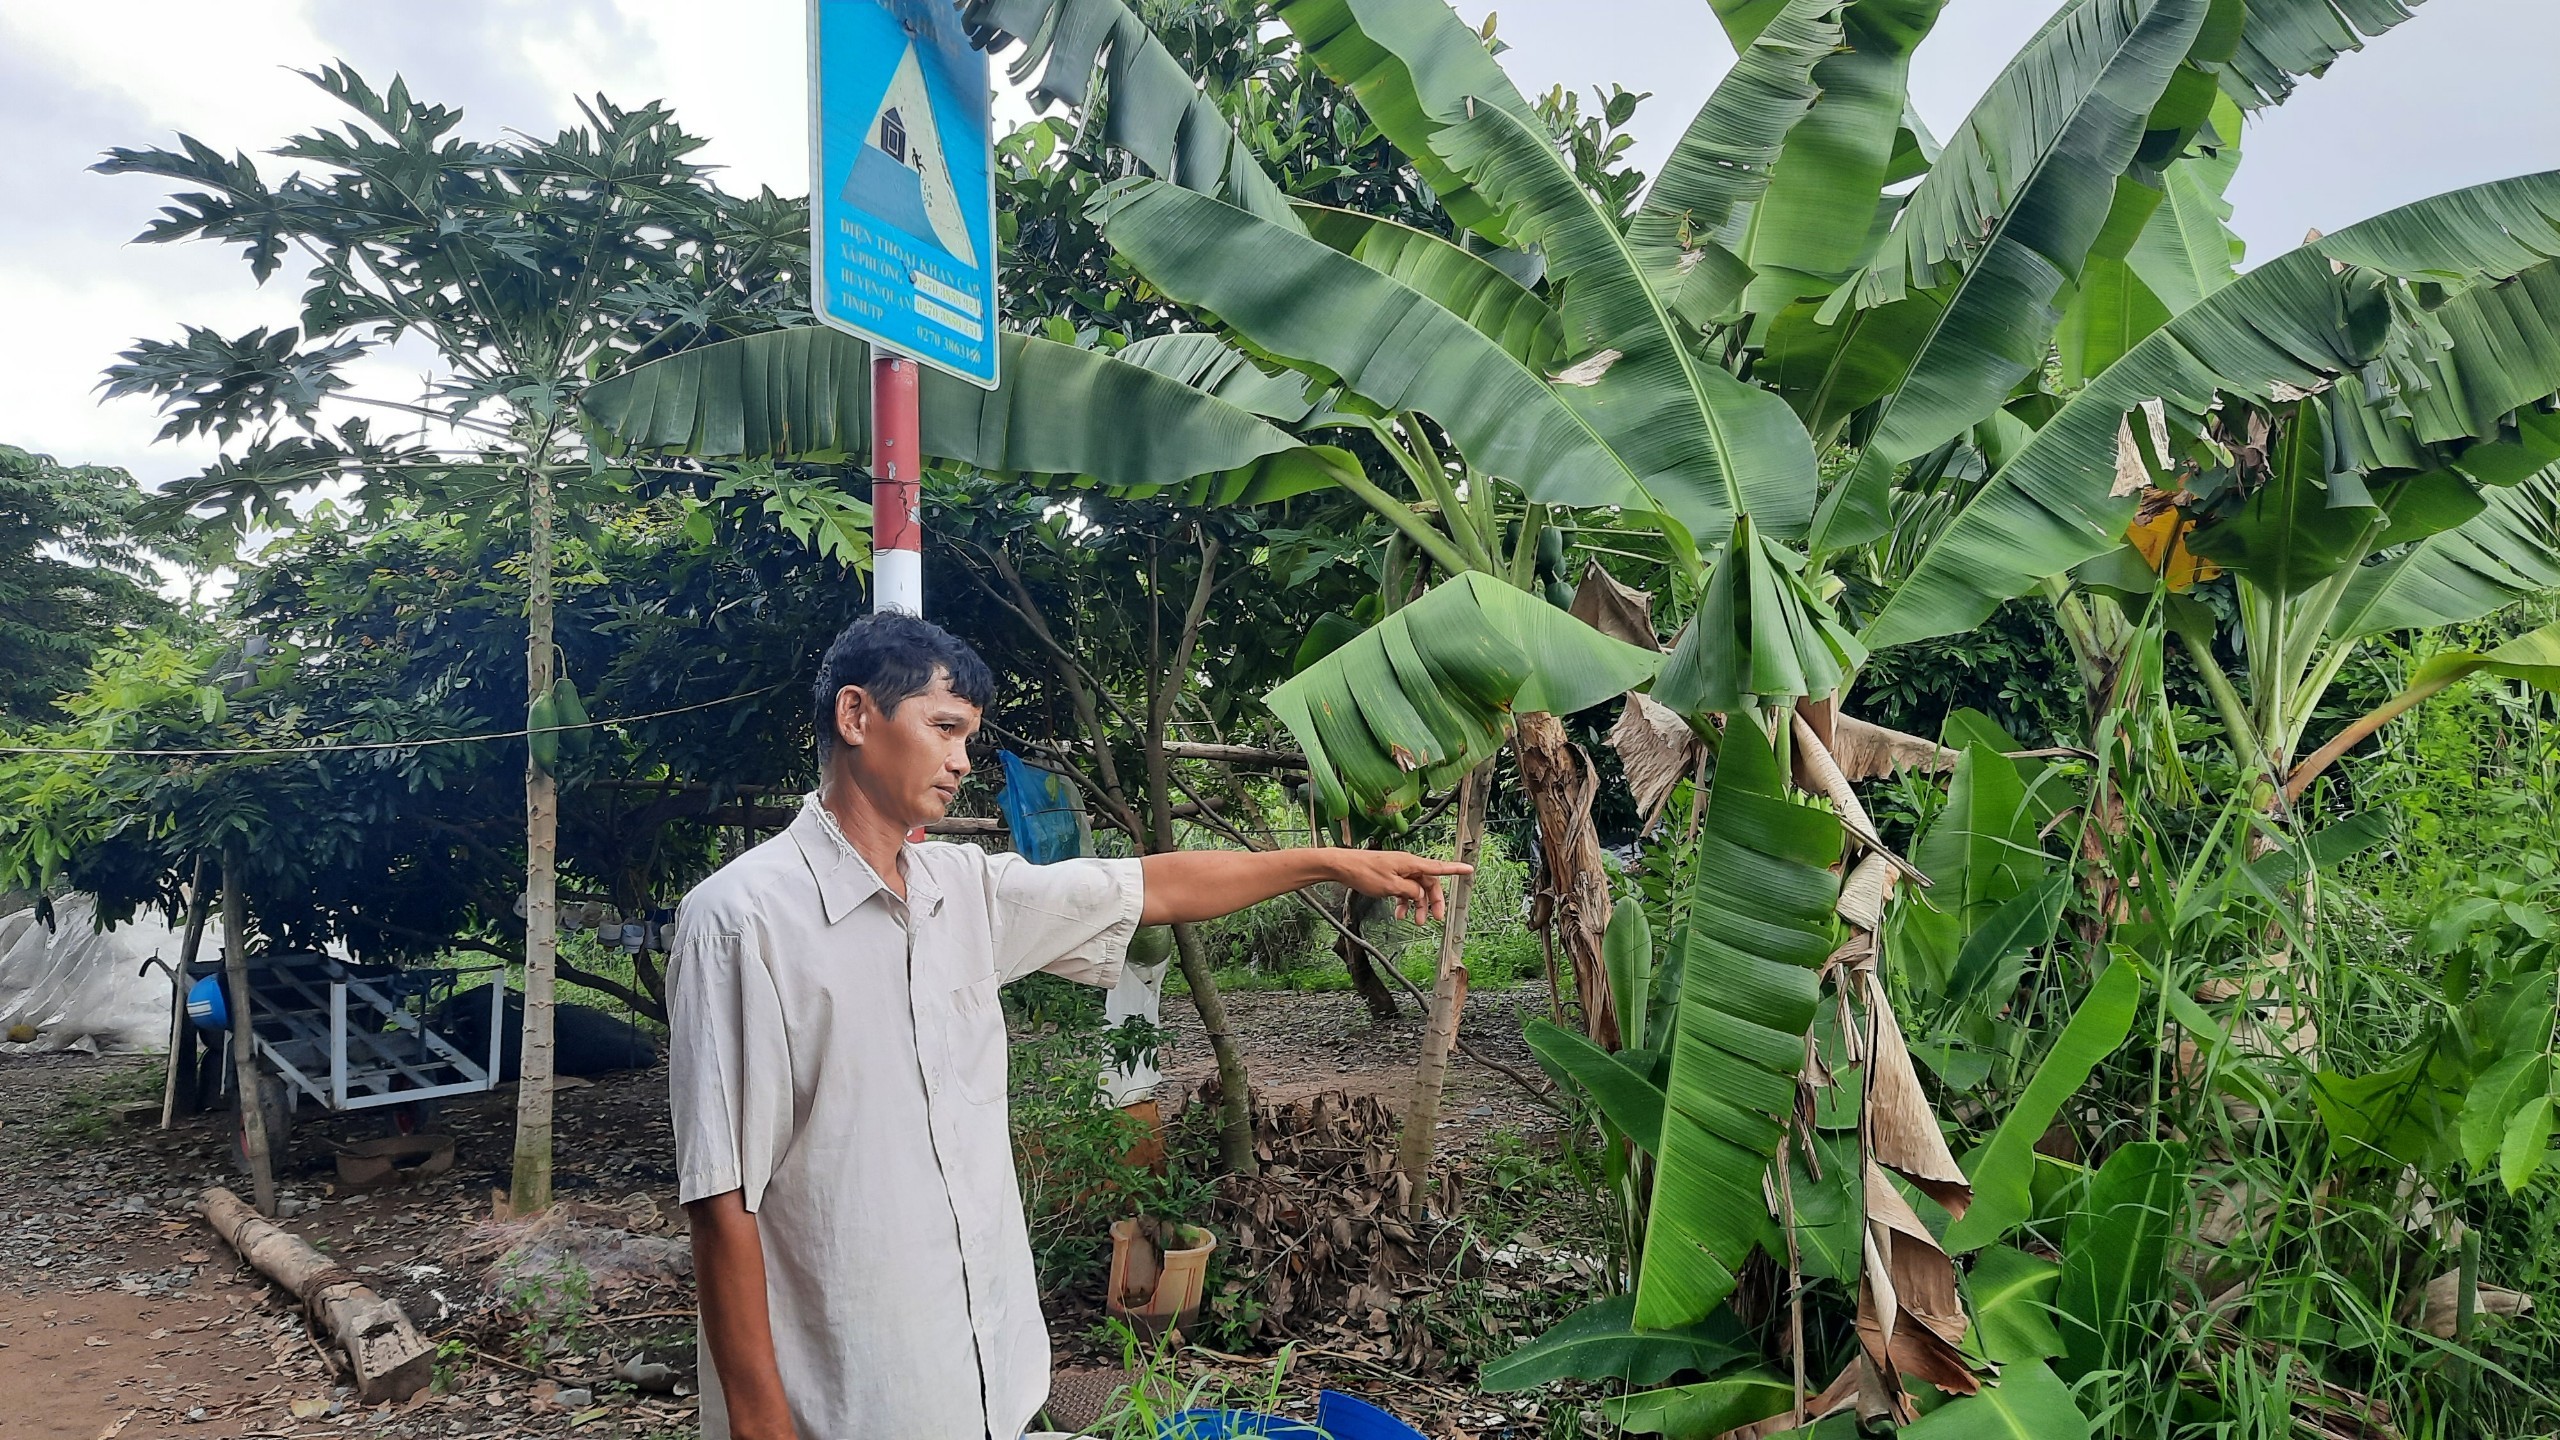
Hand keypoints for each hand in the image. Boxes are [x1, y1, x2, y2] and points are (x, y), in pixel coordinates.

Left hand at [1329, 848, 1472, 921]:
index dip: (1455, 869)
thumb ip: (1409, 892)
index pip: (1438, 867)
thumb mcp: (1390, 887)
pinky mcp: (1390, 876)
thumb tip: (1419, 895)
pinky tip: (1399, 914)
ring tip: (1415, 922)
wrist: (1343, 866)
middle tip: (1436, 919)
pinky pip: (1403, 890)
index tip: (1469, 869)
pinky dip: (1404, 902)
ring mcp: (1399, 871)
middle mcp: (1407, 865)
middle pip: (1428, 884)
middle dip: (1433, 902)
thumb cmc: (1364, 872)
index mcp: (1411, 864)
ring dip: (1417, 906)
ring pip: (1416, 889)